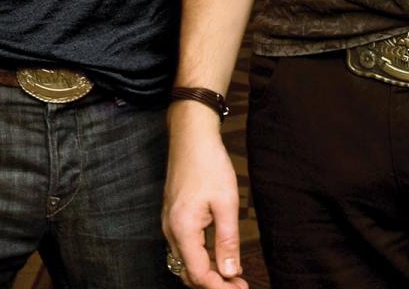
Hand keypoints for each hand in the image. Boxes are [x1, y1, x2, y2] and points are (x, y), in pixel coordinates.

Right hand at [163, 107, 247, 287]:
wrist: (191, 135)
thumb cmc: (208, 163)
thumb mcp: (226, 203)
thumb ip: (227, 241)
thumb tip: (231, 272)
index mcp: (182, 229)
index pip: (198, 274)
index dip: (219, 287)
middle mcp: (170, 230)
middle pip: (188, 272)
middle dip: (212, 284)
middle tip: (239, 285)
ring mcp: (169, 223)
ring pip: (185, 261)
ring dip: (207, 271)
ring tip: (232, 273)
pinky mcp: (173, 216)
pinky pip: (184, 247)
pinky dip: (201, 257)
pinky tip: (219, 254)